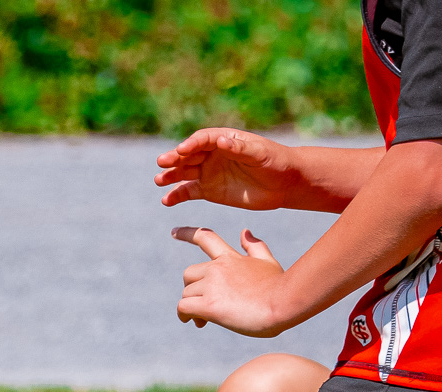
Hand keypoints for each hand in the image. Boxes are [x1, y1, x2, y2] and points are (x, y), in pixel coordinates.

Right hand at [156, 128, 302, 210]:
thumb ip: (240, 148)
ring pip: (184, 172)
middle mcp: (212, 154)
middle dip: (175, 158)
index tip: (182, 151)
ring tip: (159, 181)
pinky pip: (189, 192)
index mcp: (223, 139)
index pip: (202, 139)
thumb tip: (222, 141)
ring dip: (171, 176)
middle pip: (189, 155)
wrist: (282, 183)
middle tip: (162, 162)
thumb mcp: (259, 153)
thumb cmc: (274, 161)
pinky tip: (166, 200)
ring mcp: (208, 172)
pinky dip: (177, 195)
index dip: (191, 144)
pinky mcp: (209, 190)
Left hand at [175, 227, 290, 336]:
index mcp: (230, 258)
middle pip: (189, 274)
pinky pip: (183, 307)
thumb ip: (255, 247)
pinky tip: (195, 322)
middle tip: (201, 306)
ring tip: (203, 320)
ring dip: (191, 307)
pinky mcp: (210, 305)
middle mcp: (217, 268)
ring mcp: (212, 285)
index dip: (187, 234)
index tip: (173, 232)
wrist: (285, 303)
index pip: (204, 238)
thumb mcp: (268, 262)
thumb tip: (245, 231)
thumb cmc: (281, 287)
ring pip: (186, 293)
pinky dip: (185, 315)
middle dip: (192, 289)